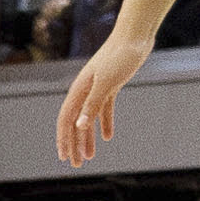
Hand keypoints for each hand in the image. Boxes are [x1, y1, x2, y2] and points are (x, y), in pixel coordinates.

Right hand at [54, 30, 152, 163]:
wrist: (136, 35)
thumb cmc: (120, 55)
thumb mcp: (107, 82)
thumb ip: (92, 104)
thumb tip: (79, 126)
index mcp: (79, 90)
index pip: (66, 120)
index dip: (64, 140)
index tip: (64, 158)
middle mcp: (84, 90)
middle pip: (75, 123)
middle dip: (74, 144)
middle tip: (76, 165)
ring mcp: (98, 88)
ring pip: (88, 118)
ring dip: (87, 138)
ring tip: (88, 157)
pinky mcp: (112, 85)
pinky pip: (104, 109)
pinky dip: (104, 123)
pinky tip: (107, 137)